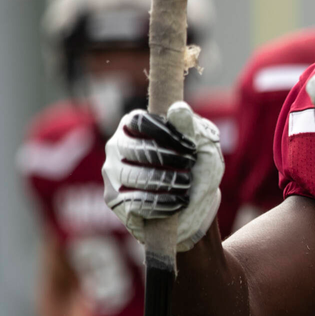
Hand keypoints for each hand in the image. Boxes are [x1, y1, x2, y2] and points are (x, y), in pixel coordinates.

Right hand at [102, 102, 223, 251]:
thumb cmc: (199, 170)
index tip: (190, 148)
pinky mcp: (114, 199)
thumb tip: (178, 108)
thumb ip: (190, 128)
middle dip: (168, 160)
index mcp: (135, 124)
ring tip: (184, 186)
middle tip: (188, 168)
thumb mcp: (203, 148)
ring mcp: (112, 172)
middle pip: (135, 149)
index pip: (140, 121)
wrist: (197, 208)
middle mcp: (117, 145)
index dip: (166, 134)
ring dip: (165, 182)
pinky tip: (177, 203)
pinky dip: (161, 203)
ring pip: (133, 176)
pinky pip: (133, 202)